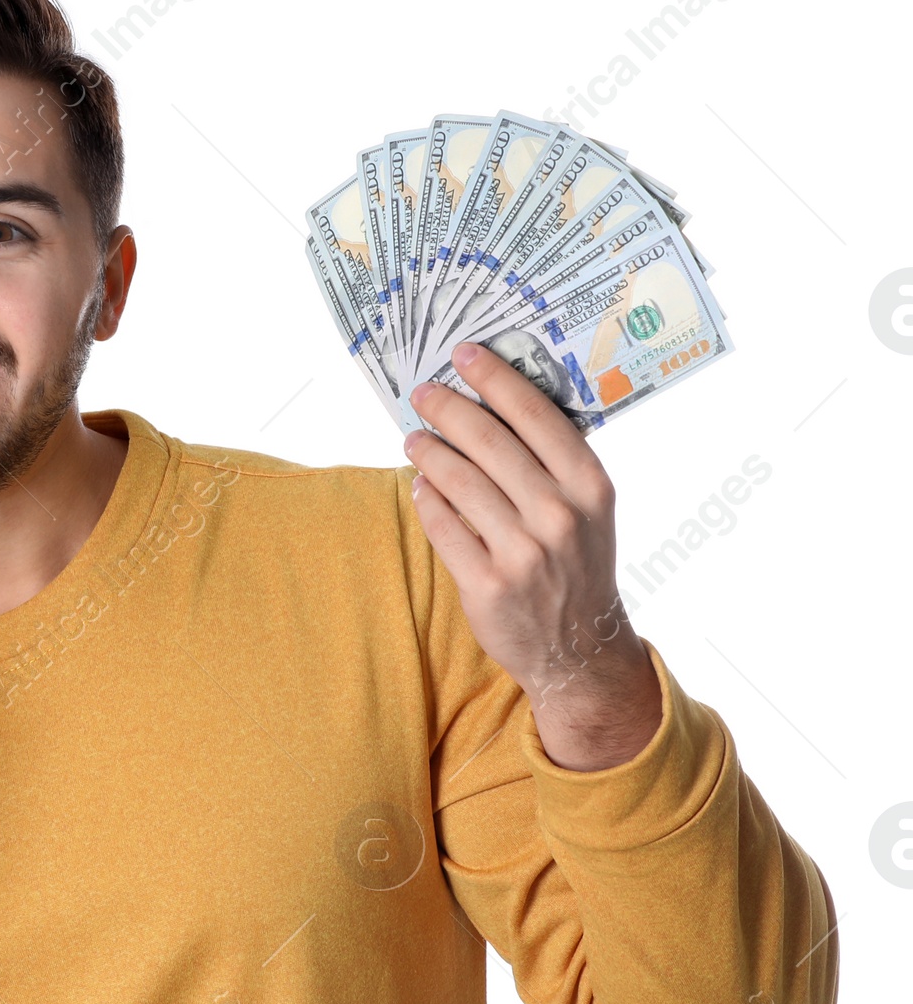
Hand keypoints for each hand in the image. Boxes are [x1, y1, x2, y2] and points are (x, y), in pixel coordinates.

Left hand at [402, 342, 662, 771]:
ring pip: (459, 481)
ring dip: (429, 452)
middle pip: (489, 441)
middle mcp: (560, 515)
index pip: (536, 415)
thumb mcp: (589, 511)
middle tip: (423, 393)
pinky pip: (443, 526)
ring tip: (414, 439)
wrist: (581, 649)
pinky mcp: (488, 584)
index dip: (495, 378)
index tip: (464, 354)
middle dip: (448, 409)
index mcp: (590, 486)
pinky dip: (426, 500)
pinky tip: (420, 485)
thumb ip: (554, 463)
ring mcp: (524, 552)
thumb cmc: (578, 566)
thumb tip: (495, 404)